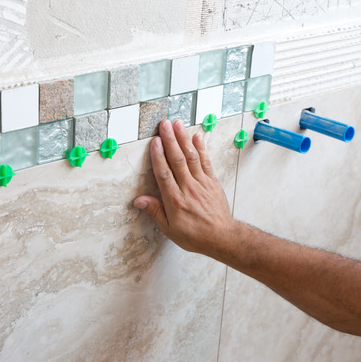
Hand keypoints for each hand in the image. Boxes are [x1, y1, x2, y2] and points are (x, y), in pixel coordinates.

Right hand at [134, 119, 236, 255]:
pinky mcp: (212, 182)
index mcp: (175, 200)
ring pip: (191, 157)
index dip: (159, 156)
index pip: (164, 174)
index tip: (154, 141)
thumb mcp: (170, 229)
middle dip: (170, 140)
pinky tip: (196, 136)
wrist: (222, 237)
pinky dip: (201, 148)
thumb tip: (138, 200)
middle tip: (164, 124)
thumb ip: (155, 212)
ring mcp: (202, 183)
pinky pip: (206, 162)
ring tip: (178, 124)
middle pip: (177, 160)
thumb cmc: (195, 235)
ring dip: (184, 139)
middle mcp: (189, 188)